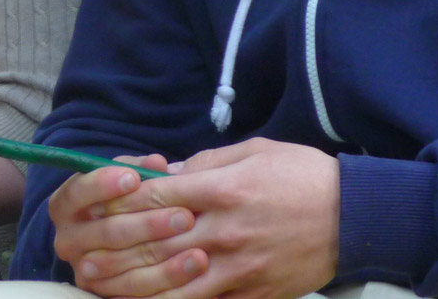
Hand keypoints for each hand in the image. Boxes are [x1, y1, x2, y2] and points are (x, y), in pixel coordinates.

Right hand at [51, 155, 198, 297]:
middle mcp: (68, 239)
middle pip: (107, 232)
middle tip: (184, 216)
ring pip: (124, 264)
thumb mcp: (124, 176)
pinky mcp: (102, 293)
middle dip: (148, 224)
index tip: (134, 177)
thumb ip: (138, 168)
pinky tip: (192, 266)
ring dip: (163, 253)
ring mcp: (84, 270)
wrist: (118, 239)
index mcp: (64, 206)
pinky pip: (136, 291)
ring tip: (197, 246)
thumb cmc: (122, 197)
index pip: (77, 193)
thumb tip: (157, 163)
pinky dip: (168, 278)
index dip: (103, 184)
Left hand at [58, 139, 339, 298]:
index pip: (157, 196)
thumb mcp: (253, 152)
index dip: (121, 202)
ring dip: (133, 285)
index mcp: (222, 189)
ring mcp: (239, 266)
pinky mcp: (254, 292)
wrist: (356, 216)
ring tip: (100, 286)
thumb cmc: (303, 175)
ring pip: (174, 282)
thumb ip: (206, 164)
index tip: (96, 206)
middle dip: (115, 249)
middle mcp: (224, 229)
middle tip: (81, 255)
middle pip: (157, 241)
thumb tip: (167, 175)